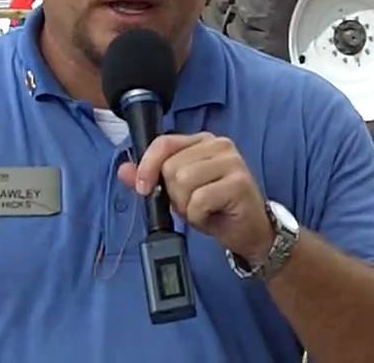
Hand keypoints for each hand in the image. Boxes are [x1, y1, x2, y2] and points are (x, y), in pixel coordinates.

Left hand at [117, 133, 274, 263]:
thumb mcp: (178, 193)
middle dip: (174, 194)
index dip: (147, 166)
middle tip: (191, 204)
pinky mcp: (239, 183)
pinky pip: (199, 199)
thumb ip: (153, 179)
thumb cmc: (216, 209)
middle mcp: (219, 145)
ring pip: (183, 181)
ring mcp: (232, 162)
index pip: (164, 143)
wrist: (249, 232)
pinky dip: (198, 216)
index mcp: (203, 141)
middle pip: (171, 167)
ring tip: (202, 210)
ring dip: (186, 206)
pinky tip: (212, 216)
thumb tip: (124, 170)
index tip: (142, 188)